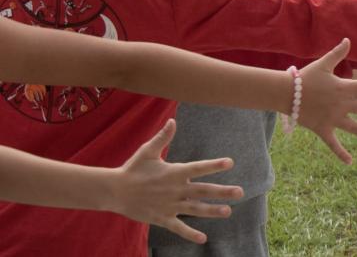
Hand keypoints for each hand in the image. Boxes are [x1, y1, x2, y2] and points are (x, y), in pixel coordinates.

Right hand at [105, 119, 241, 244]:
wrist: (114, 191)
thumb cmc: (132, 169)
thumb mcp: (147, 151)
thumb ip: (163, 138)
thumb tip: (172, 120)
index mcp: (174, 172)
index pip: (198, 168)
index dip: (214, 165)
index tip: (230, 162)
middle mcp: (174, 190)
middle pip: (202, 190)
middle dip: (222, 192)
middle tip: (240, 192)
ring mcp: (169, 205)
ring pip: (195, 209)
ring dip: (212, 211)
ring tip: (228, 211)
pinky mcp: (161, 218)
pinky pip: (178, 227)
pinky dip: (190, 234)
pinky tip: (203, 239)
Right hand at [295, 37, 356, 163]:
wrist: (283, 93)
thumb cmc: (304, 77)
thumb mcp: (322, 64)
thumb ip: (338, 54)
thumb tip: (348, 40)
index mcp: (342, 87)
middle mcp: (340, 104)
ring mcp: (332, 118)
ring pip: (355, 128)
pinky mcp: (322, 129)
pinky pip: (333, 143)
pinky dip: (340, 153)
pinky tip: (350, 162)